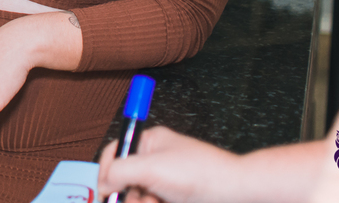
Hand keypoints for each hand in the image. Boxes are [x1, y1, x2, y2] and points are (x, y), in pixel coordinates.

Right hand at [97, 126, 241, 202]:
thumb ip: (119, 172)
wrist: (236, 193)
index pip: (116, 153)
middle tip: (130, 202)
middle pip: (125, 179)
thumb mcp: (151, 168)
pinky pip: (153, 202)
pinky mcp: (176, 198)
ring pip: (139, 195)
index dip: (105, 172)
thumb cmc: (202, 174)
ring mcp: (168, 181)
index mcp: (151, 142)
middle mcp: (157, 160)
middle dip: (126, 195)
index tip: (103, 191)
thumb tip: (102, 183)